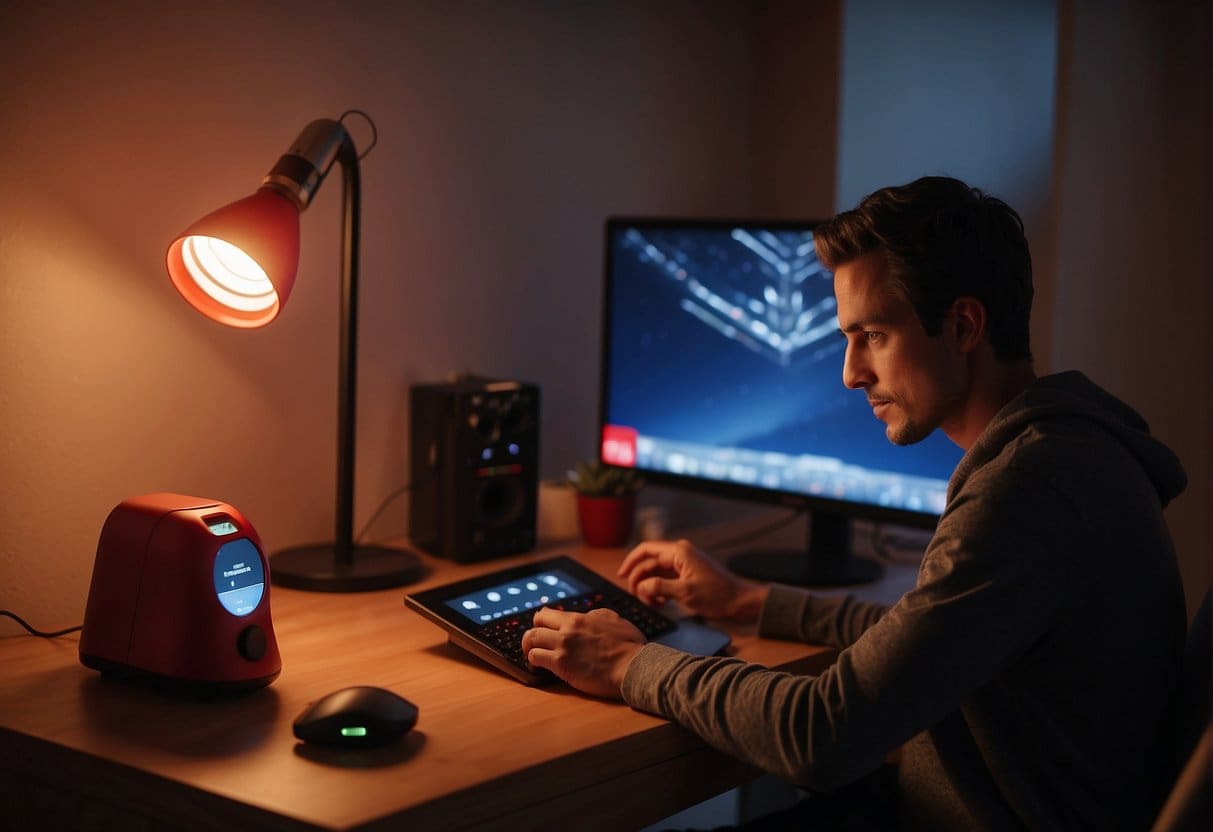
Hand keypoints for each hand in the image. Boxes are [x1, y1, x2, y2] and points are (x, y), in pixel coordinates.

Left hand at [522, 606, 645, 698]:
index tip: (544, 628)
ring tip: (532, 655)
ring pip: (531, 640)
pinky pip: (536, 658)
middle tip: (535, 642)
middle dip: (533, 633)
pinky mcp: (561, 664)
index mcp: (579, 618)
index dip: (543, 621)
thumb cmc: (629, 646)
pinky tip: (538, 667)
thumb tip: (588, 616)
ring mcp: (563, 646)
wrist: (632, 666)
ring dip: (529, 647)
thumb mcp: (614, 620)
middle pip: (535, 624)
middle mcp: (567, 629)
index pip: (547, 613)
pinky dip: (533, 662)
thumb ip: (596, 616)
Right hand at [618, 538, 767, 623]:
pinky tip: (660, 603)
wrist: (740, 602)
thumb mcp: (685, 592)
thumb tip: (640, 585)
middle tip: (636, 596)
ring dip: (649, 586)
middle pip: (649, 562)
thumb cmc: (717, 596)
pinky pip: (666, 579)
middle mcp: (680, 553)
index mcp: (679, 552)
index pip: (646, 550)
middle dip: (640, 578)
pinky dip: (659, 589)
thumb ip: (659, 586)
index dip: (631, 562)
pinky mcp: (687, 574)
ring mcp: (684, 564)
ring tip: (650, 603)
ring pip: (656, 572)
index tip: (621, 576)